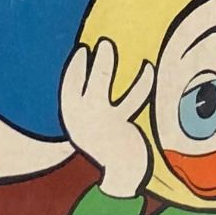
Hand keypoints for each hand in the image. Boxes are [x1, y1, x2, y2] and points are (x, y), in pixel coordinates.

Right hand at [60, 39, 154, 197]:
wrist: (124, 172)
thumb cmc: (109, 143)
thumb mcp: (92, 126)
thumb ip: (90, 104)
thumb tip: (99, 71)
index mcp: (72, 119)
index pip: (67, 88)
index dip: (74, 68)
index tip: (81, 50)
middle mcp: (81, 119)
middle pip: (81, 82)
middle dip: (86, 62)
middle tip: (101, 42)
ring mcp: (99, 121)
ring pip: (100, 84)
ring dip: (104, 63)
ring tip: (108, 45)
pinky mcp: (120, 124)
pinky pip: (132, 98)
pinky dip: (141, 81)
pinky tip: (148, 67)